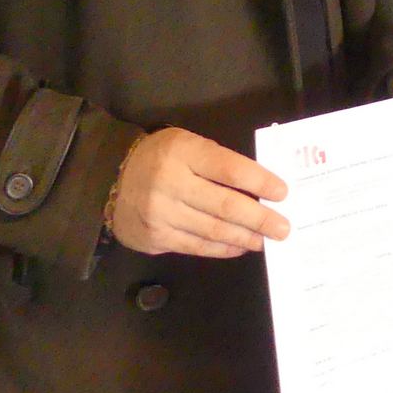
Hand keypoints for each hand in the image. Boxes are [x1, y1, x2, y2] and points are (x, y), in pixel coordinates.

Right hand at [107, 128, 289, 259]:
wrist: (109, 180)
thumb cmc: (159, 158)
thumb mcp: (185, 144)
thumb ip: (216, 162)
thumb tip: (259, 186)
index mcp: (183, 152)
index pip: (229, 169)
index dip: (259, 181)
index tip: (283, 193)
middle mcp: (171, 184)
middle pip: (225, 205)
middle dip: (260, 218)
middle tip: (284, 227)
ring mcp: (162, 214)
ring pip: (213, 230)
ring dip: (245, 237)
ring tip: (267, 240)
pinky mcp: (156, 238)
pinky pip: (198, 246)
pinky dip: (223, 248)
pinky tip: (240, 246)